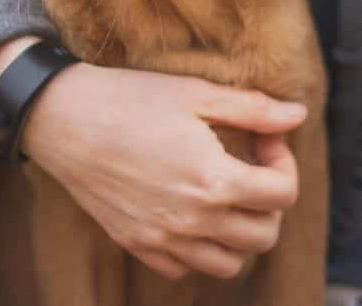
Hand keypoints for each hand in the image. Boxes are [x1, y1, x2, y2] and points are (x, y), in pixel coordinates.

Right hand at [21, 63, 305, 280]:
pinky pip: (185, 269)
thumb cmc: (130, 99)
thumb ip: (254, 110)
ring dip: (239, 234)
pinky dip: (199, 250)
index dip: (284, 163)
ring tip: (225, 196)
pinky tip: (190, 211)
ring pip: (229, 264)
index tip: (264, 141)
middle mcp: (193, 220)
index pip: (284, 195)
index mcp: (214, 181)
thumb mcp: (196, 93)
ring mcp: (163, 238)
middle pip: (264, 235)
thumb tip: (298, 115)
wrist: (64, 119)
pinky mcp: (137, 244)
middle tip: (250, 168)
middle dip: (270, 202)